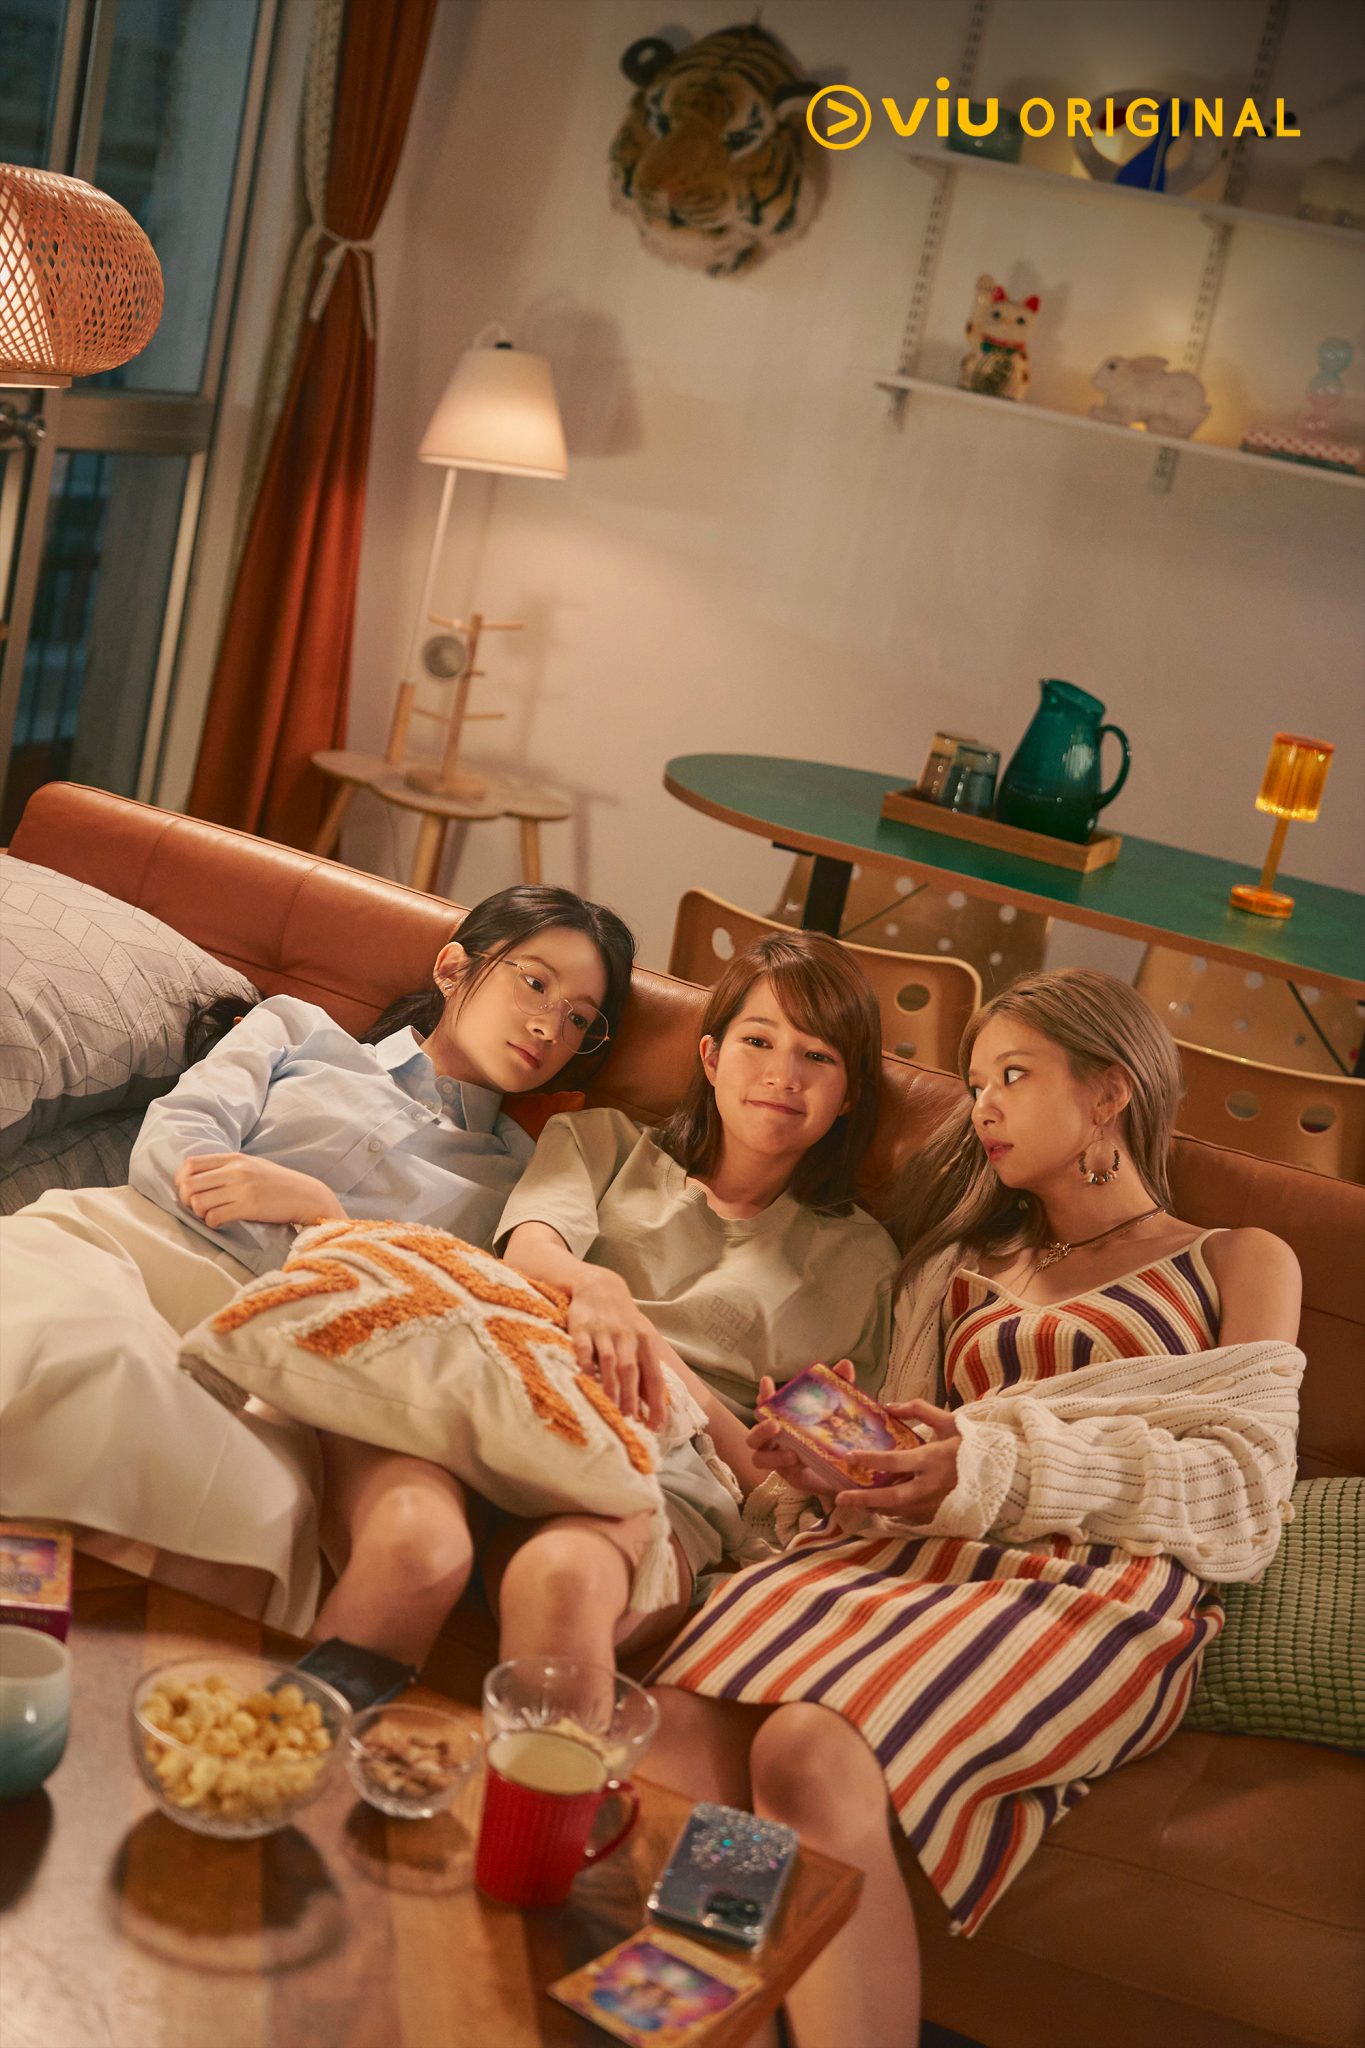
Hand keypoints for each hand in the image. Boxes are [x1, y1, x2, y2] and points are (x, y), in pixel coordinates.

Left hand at [174, 1154, 345, 1229]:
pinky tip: (220, 1222)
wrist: (306, 1195)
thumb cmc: (278, 1183)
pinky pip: (214, 1216)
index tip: (186, 1190)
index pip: (191, 1164)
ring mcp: (242, 1188)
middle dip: (185, 1199)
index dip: (180, 1179)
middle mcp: (236, 1170)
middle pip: (189, 1184)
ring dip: (198, 1212)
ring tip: (209, 1215)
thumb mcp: (253, 1165)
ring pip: (198, 1202)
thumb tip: (198, 1176)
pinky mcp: (248, 1207)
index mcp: (234, 1158)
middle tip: (196, 1207)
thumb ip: (228, 1167)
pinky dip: (211, 1222)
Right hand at [565, 1266, 667, 1424]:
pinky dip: (586, 1365)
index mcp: (645, 1341)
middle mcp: (627, 1336)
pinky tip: (586, 1382)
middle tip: (629, 1420)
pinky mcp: (582, 1327)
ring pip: (609, 1361)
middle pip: (631, 1370)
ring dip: (610, 1386)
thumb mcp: (641, 1338)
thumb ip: (645, 1367)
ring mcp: (604, 1331)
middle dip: (631, 1397)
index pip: (654, 1376)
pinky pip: (584, 1348)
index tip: (655, 1425)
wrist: (600, 1286)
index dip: (656, 1402)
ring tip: (610, 1409)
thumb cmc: (624, 1321)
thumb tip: (653, 1405)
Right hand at [747, 1361, 857, 1500]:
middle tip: (776, 1425)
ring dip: (772, 1455)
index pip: (766, 1407)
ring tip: (792, 1454)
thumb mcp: (838, 1411)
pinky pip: (782, 1473)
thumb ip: (839, 1388)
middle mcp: (775, 1441)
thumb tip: (846, 1364)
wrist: (848, 1471)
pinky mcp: (790, 1477)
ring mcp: (779, 1460)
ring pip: (759, 1458)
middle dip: (761, 1428)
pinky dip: (789, 1468)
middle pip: (754, 1435)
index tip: (767, 1382)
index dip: (764, 1395)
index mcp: (783, 1422)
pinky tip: (801, 1464)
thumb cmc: (834, 1436)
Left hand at [836, 1399, 961, 1520]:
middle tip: (840, 1497)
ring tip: (853, 1502)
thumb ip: (919, 1410)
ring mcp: (935, 1506)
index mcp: (933, 1459)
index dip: (871, 1459)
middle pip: (892, 1497)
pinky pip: (910, 1518)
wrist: (1003, 1476)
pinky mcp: (939, 1518)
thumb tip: (889, 1406)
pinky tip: (879, 1508)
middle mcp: (931, 1486)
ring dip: (874, 1508)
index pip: (895, 1461)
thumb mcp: (950, 1422)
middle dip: (864, 1499)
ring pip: (897, 1511)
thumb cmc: (973, 1446)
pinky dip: (892, 1514)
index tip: (850, 1456)